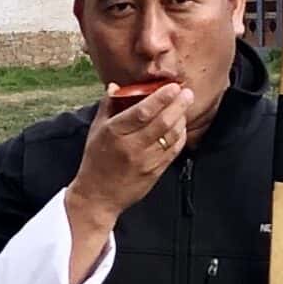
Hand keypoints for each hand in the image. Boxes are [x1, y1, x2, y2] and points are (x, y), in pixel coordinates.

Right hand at [65, 80, 191, 241]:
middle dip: (178, 104)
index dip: (161, 97)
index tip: (173, 86)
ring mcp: (145, 161)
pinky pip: (173, 150)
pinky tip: (180, 126)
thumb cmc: (96, 160)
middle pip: (162, 122)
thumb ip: (108, 106)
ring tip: (184, 107)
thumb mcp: (96, 131)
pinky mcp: (155, 172)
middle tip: (187, 93)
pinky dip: (180, 136)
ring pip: (172, 136)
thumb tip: (115, 86)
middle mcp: (131, 146)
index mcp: (114, 132)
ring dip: (181, 119)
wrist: (98, 197)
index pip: (142, 111)